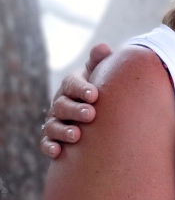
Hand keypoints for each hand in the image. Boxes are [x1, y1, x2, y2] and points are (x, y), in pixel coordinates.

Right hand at [40, 43, 111, 157]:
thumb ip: (100, 61)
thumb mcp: (99, 73)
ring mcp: (55, 120)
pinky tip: (58, 152)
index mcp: (71, 85)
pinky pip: (46, 143)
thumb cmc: (99, 88)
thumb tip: (102, 48)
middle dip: (76, 110)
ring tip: (77, 135)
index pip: (72, 84)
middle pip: (63, 105)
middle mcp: (60, 102)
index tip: (94, 94)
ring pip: (53, 125)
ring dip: (63, 131)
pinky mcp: (53, 138)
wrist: (96, 109)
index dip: (82, 89)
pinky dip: (49, 147)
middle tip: (91, 114)